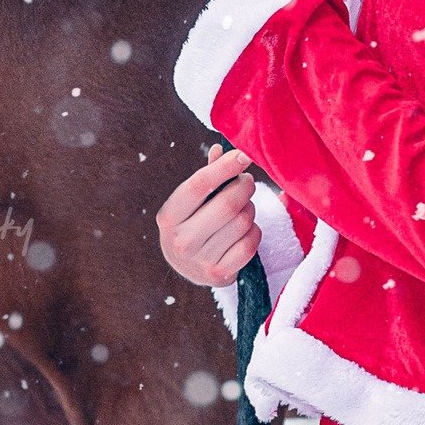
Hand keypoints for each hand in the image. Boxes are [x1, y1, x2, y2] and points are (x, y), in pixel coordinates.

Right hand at [155, 143, 259, 287]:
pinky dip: (254, 231)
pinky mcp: (220, 275)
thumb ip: (207, 175)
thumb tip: (220, 149)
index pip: (200, 184)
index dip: (225, 167)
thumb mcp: (191, 200)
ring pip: (242, 222)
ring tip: (243, 207)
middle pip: (228, 204)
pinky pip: (250, 244)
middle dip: (244, 186)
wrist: (187, 267)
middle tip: (247, 181)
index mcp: (170, 216)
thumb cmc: (191, 222)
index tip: (244, 155)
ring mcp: (201, 260)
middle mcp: (182, 240)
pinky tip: (246, 229)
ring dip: (250, 208)